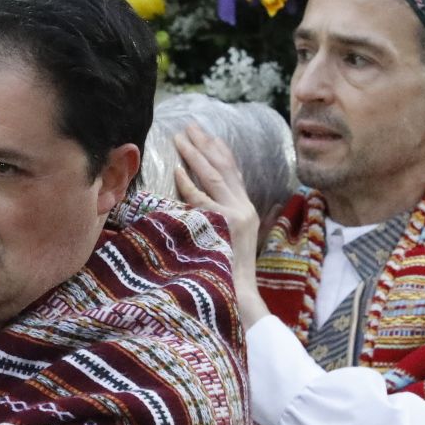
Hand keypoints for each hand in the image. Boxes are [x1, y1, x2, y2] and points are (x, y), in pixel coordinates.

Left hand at [171, 125, 269, 327]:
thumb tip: (199, 204)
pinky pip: (202, 198)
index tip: (207, 135)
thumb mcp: (227, 241)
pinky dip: (189, 182)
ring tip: (181, 137)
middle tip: (190, 126)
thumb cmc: (226, 275)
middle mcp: (245, 209)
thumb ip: (219, 219)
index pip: (234, 173)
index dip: (220, 151)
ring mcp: (236, 216)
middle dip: (206, 144)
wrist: (238, 299)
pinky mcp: (224, 225)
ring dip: (196, 153)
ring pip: (215, 176)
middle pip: (225, 167)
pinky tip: (177, 169)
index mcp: (247, 211)